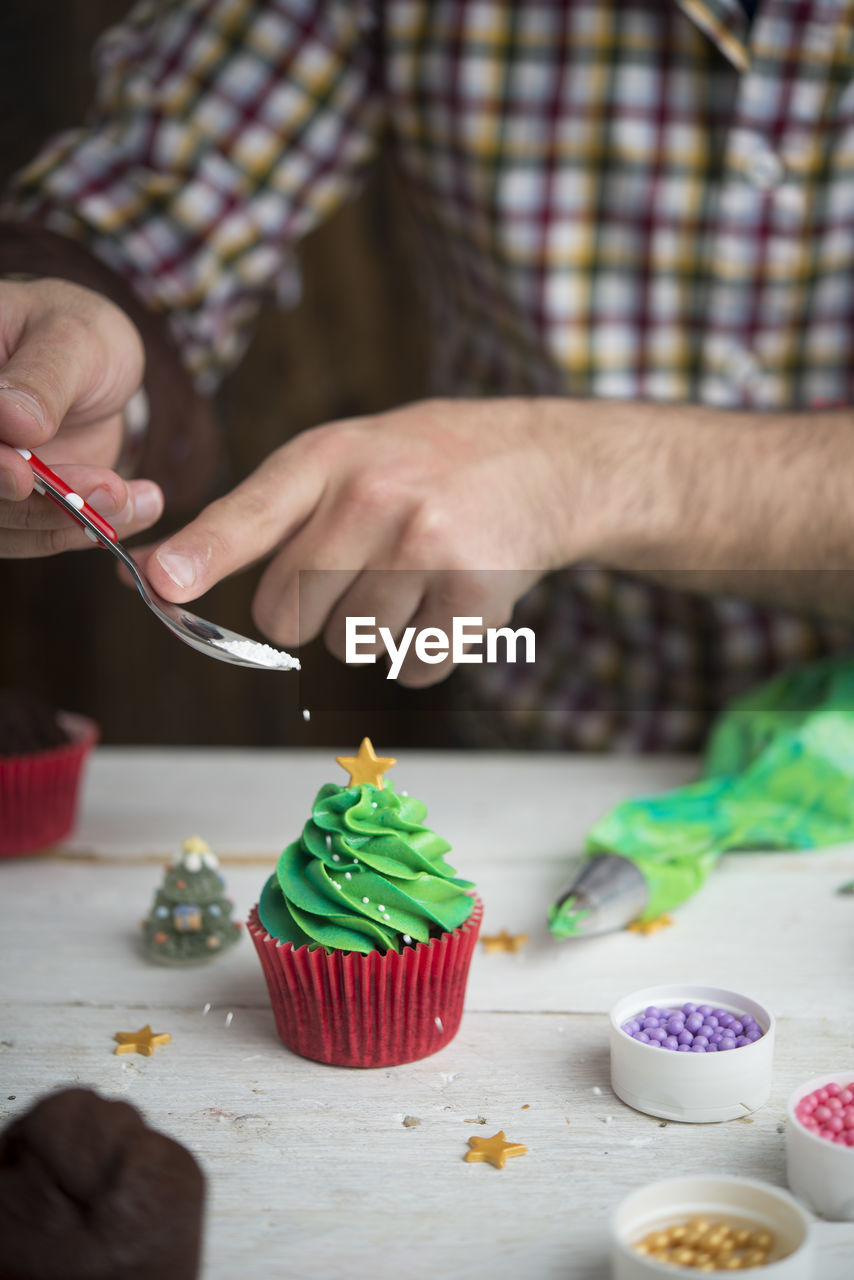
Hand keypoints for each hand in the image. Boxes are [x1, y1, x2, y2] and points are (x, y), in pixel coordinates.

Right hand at [0, 277, 162, 554]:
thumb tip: (11, 421)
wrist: (94, 367)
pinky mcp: (15, 510)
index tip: (21, 476)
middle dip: (39, 505)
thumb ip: (41, 379)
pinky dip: (88, 530)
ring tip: (134, 497)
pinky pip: (40, 537)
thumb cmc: (76, 334)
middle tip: (109, 490)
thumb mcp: (69, 337)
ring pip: (7, 527)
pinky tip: (138, 509)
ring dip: (73, 523)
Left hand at [143, 399, 579, 684]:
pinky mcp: (473, 593)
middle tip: (360, 570)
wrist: (546, 464)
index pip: (250, 514)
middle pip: (289, 614)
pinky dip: (426, 652)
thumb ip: (261, 516)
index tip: (160, 582)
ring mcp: (425, 545)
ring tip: (416, 575)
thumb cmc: (426, 467)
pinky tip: (449, 599)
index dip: (200, 555)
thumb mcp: (345, 458)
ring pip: (351, 647)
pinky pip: (413, 668)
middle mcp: (373, 496)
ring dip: (375, 631)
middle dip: (313, 612)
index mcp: (329, 457)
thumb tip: (158, 574)